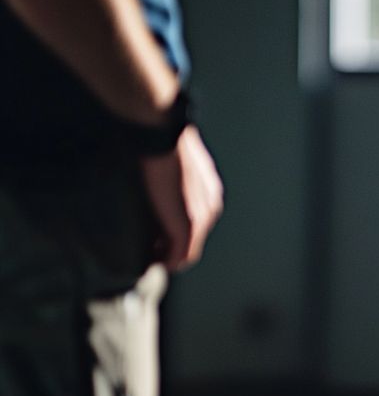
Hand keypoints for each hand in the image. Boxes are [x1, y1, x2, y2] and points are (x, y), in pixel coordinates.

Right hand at [140, 125, 222, 271]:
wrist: (160, 134)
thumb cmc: (160, 140)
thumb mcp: (174, 161)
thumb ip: (173, 178)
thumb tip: (158, 183)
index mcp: (210, 193)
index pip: (198, 222)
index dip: (178, 232)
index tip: (158, 237)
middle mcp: (211, 208)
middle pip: (194, 238)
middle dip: (173, 247)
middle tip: (152, 252)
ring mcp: (202, 218)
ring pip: (188, 250)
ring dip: (170, 257)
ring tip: (151, 260)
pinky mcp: (187, 225)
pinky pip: (181, 254)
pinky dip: (169, 262)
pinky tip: (153, 262)